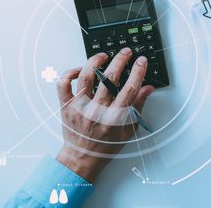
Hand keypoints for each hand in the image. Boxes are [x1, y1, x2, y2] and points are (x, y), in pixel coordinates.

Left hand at [55, 48, 153, 181]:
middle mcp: (96, 111)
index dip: (138, 71)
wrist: (82, 158)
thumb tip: (146, 88)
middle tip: (126, 52)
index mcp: (114, 118)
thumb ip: (138, 107)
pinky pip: (64, 84)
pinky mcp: (66, 106)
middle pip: (110, 77)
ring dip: (96, 61)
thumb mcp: (129, 129)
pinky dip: (70, 73)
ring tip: (103, 56)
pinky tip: (80, 69)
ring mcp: (80, 107)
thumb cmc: (105, 145)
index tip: (141, 61)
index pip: (130, 88)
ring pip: (86, 76)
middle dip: (121, 60)